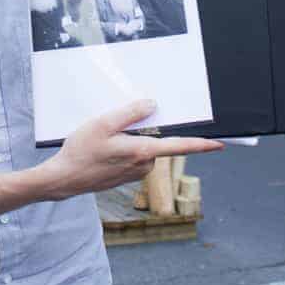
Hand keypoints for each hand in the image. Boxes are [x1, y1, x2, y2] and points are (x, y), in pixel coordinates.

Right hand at [35, 99, 222, 200]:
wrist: (64, 179)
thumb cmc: (81, 151)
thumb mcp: (103, 124)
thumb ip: (130, 113)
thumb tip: (152, 105)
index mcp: (142, 151)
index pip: (179, 147)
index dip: (201, 144)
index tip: (219, 144)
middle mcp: (143, 165)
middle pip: (156, 141)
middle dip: (143, 129)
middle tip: (117, 125)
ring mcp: (135, 173)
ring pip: (143, 147)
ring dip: (130, 139)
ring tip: (104, 138)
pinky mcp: (126, 176)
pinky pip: (133, 156)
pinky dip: (124, 149)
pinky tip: (104, 148)